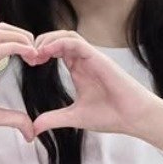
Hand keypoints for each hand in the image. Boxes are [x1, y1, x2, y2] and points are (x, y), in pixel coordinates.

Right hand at [0, 23, 40, 144]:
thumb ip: (13, 120)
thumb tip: (31, 131)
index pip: (4, 41)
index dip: (24, 45)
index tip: (37, 61)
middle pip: (4, 29)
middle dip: (25, 35)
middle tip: (39, 55)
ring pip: (1, 32)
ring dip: (22, 38)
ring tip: (35, 54)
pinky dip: (17, 47)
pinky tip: (30, 56)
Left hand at [31, 31, 162, 144]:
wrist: (134, 118)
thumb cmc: (111, 115)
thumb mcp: (74, 117)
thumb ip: (53, 119)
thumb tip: (33, 128)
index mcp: (78, 69)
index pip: (56, 49)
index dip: (40, 52)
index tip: (29, 63)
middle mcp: (84, 60)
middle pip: (58, 38)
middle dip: (40, 42)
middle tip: (28, 56)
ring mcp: (92, 57)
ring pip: (66, 35)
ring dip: (48, 39)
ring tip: (35, 52)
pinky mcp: (99, 58)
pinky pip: (76, 42)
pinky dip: (59, 43)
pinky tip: (47, 52)